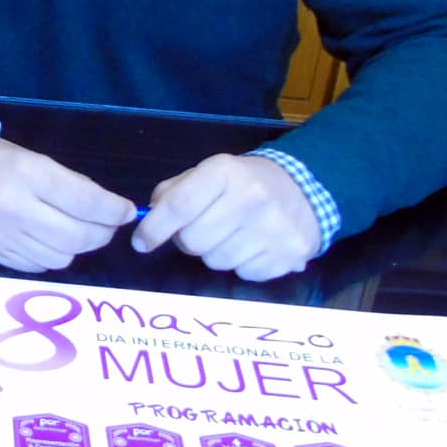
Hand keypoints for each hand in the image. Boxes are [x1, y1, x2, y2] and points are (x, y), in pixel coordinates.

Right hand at [0, 133, 135, 273]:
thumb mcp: (28, 156)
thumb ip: (65, 183)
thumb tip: (104, 207)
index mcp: (28, 175)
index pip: (87, 203)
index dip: (114, 211)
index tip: (125, 211)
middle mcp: (16, 210)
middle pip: (79, 237)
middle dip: (102, 233)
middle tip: (106, 224)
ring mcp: (3, 238)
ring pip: (61, 258)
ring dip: (77, 247)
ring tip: (75, 231)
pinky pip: (37, 267)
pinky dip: (51, 257)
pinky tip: (48, 242)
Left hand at [132, 153, 319, 280]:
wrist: (304, 190)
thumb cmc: (245, 182)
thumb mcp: (209, 173)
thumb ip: (175, 192)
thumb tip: (149, 219)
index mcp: (225, 172)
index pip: (179, 206)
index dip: (154, 228)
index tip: (141, 242)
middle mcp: (252, 199)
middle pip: (193, 240)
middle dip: (187, 240)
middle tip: (200, 229)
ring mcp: (273, 229)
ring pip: (216, 261)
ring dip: (214, 253)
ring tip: (230, 234)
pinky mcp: (288, 255)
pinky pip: (243, 274)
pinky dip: (241, 264)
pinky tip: (251, 245)